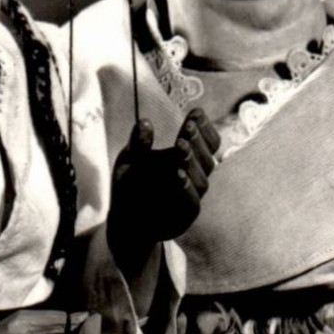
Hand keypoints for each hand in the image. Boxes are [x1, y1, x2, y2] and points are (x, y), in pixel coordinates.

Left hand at [108, 108, 220, 264]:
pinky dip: (186, 189)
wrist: (123, 221)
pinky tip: (178, 175)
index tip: (196, 112)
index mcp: (189, 160)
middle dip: (197, 142)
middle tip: (186, 129)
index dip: (205, 128)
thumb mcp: (129, 160)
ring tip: (180, 147)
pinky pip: (191, 204)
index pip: (209, 143)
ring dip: (192, 163)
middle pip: (208, 159)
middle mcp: (195, 178)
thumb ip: (138, 144)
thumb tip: (144, 123)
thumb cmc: (130, 185)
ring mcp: (191, 198)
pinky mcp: (184, 217)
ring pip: (202, 181)